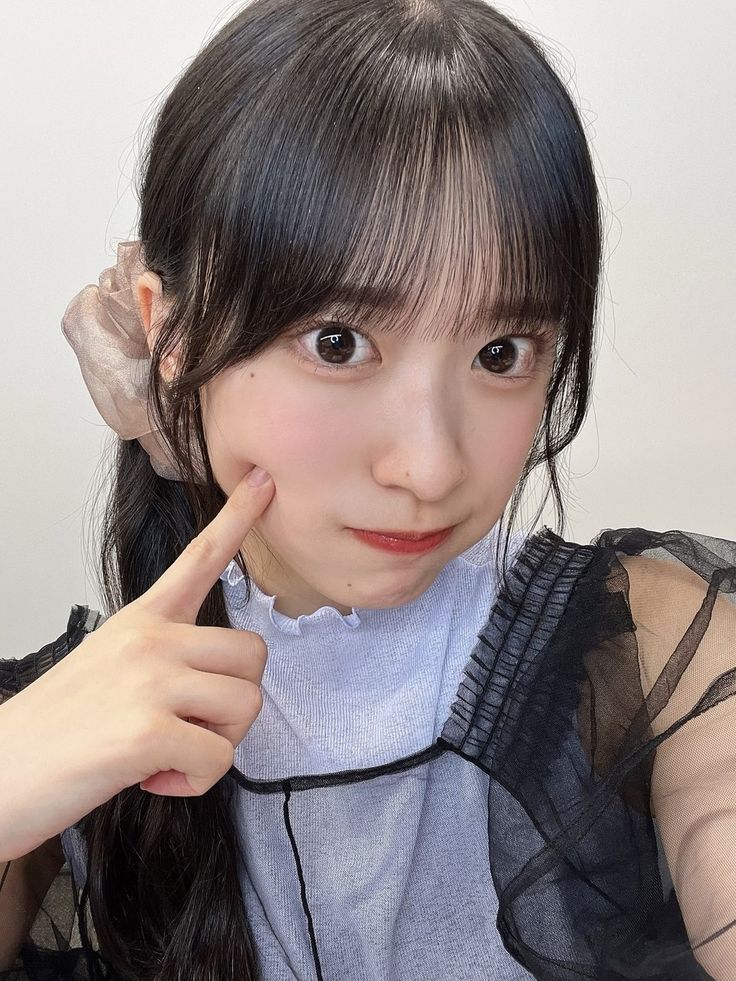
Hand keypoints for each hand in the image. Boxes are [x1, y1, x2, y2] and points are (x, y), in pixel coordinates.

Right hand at [0, 467, 273, 860]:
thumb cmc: (54, 730)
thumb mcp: (108, 667)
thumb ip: (164, 659)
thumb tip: (212, 686)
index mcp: (140, 621)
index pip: (199, 559)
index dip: (237, 519)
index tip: (264, 482)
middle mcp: (150, 639)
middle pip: (253, 655)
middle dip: (235, 703)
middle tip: (189, 727)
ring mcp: (150, 680)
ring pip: (246, 705)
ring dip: (217, 743)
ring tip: (166, 754)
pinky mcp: (148, 730)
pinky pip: (219, 758)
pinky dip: (195, 780)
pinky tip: (153, 780)